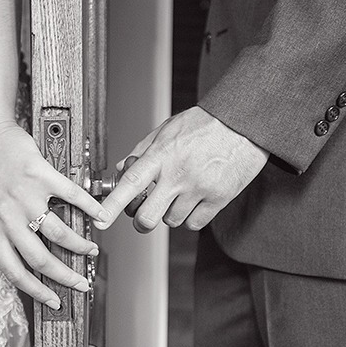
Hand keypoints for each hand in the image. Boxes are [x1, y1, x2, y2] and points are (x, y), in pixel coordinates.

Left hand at [0, 120, 109, 309]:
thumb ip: (3, 232)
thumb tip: (26, 257)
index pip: (14, 271)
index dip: (36, 290)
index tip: (54, 301)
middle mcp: (6, 217)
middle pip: (40, 259)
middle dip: (66, 276)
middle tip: (81, 282)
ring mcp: (24, 196)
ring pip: (58, 233)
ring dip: (79, 246)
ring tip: (90, 248)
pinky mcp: (40, 174)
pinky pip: (72, 197)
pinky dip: (89, 208)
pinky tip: (98, 215)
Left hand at [101, 106, 268, 232]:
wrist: (245, 122)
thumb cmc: (206, 123)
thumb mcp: (167, 129)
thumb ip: (142, 150)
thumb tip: (122, 168)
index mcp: (162, 155)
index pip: (130, 183)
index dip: (112, 204)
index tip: (100, 218)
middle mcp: (178, 174)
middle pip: (147, 217)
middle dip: (140, 220)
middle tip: (143, 212)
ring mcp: (199, 188)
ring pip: (170, 221)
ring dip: (168, 214)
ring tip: (178, 195)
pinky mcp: (219, 199)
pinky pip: (194, 224)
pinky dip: (190, 218)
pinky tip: (192, 202)